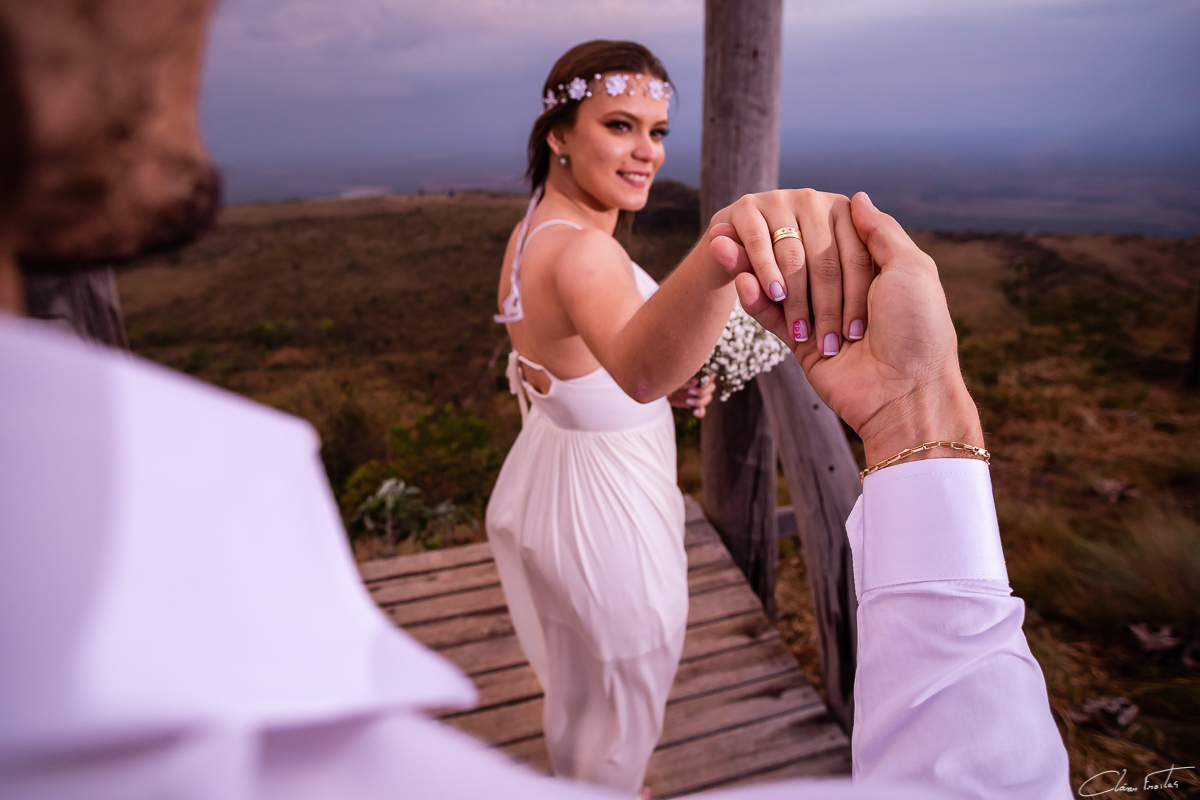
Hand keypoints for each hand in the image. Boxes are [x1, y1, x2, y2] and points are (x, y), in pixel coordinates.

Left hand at [667, 375, 715, 417]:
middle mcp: (702, 385)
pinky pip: (702, 411)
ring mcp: (700, 396)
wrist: (665, 391)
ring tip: (687, 401)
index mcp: (699, 376)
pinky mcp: (696, 405)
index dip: (708, 379)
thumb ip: (687, 381)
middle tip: (690, 392)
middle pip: (711, 388)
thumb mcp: (678, 380)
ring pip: (708, 398)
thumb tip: (696, 381)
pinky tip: (694, 413)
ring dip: (699, 401)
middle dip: (702, 391)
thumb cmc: (672, 381)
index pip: (711, 376)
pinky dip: (700, 412)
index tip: (700, 382)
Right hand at [723, 193, 983, 465]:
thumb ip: (880, 231)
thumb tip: (857, 195)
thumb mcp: (910, 268)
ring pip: (781, 284)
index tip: (799, 208)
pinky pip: (770, 317)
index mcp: (877, 270)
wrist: (905, 392)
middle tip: (746, 228)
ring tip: (720, 245)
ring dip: (753, 266)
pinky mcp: (800, 343)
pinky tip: (739, 279)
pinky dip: (753, 298)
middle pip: (804, 258)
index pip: (838, 237)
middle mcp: (847, 291)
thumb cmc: (916, 327)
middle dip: (780, 247)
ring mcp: (821, 316)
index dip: (820, 227)